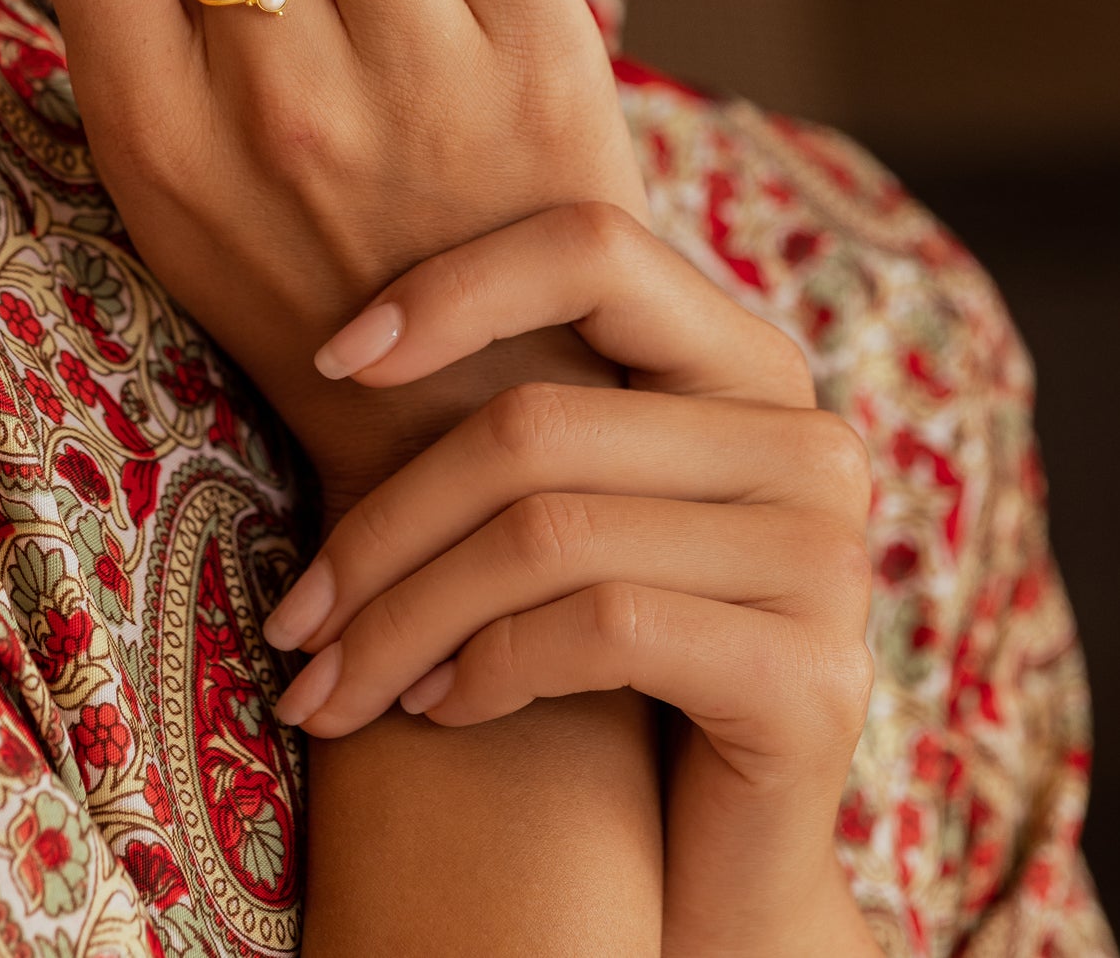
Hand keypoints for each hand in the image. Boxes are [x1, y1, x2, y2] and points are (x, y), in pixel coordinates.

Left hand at [259, 208, 877, 953]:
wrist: (715, 870)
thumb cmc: (611, 674)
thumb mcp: (573, 512)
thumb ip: (528, 416)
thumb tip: (344, 334)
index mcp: (750, 365)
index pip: (593, 249)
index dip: (452, 287)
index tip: (331, 360)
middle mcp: (807, 440)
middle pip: (535, 423)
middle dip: (381, 528)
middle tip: (293, 617)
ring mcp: (825, 558)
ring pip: (546, 534)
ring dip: (403, 620)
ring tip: (335, 685)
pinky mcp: (813, 677)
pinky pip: (598, 627)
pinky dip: (486, 668)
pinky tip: (439, 708)